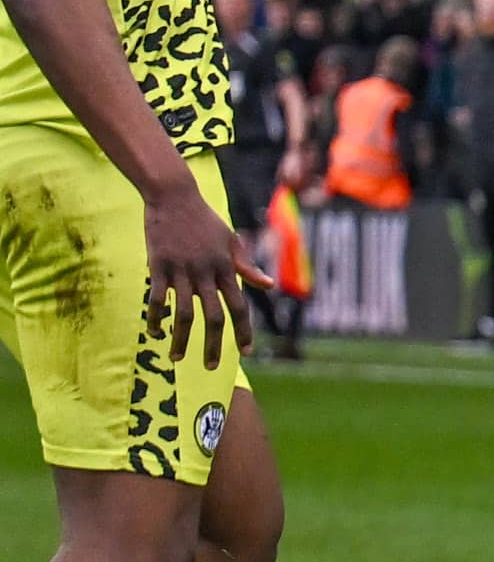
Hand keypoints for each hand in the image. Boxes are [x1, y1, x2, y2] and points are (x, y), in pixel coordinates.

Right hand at [141, 180, 266, 370]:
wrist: (174, 195)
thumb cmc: (205, 220)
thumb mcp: (231, 242)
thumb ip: (246, 266)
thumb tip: (269, 285)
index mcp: (227, 269)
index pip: (240, 307)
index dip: (243, 331)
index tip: (246, 352)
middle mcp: (206, 272)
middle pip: (214, 316)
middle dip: (214, 344)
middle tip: (211, 366)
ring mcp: (181, 269)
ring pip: (184, 313)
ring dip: (182, 338)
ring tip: (177, 356)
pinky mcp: (158, 265)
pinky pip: (156, 298)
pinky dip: (156, 318)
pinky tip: (155, 332)